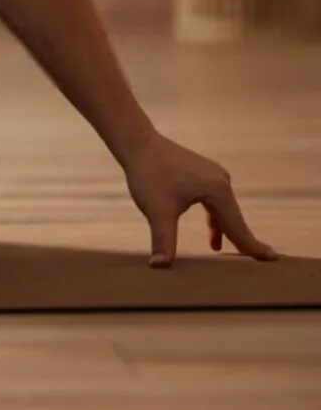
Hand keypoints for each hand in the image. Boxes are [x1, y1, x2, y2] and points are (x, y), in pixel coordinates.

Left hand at [120, 130, 278, 266]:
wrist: (137, 143)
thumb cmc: (148, 174)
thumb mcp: (157, 211)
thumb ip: (163, 240)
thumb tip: (159, 266)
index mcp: (217, 190)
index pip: (237, 226)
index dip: (251, 246)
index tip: (272, 258)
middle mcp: (221, 180)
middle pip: (234, 218)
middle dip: (242, 240)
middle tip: (260, 259)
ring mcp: (213, 175)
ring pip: (224, 210)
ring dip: (224, 230)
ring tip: (220, 249)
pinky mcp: (203, 173)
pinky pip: (215, 201)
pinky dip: (215, 218)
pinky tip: (213, 232)